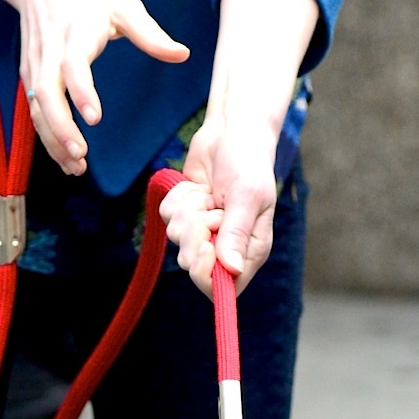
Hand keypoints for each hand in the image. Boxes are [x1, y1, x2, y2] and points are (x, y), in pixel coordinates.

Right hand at [0, 0, 188, 176]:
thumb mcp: (123, 3)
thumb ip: (150, 34)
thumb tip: (182, 54)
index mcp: (75, 33)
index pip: (73, 65)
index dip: (81, 92)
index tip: (94, 117)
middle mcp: (50, 52)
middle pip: (46, 94)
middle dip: (60, 127)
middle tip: (81, 155)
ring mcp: (35, 65)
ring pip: (36, 108)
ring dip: (52, 139)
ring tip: (75, 168)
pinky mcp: (29, 75)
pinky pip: (34, 110)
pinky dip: (47, 136)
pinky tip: (66, 158)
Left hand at [162, 109, 280, 291]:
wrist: (232, 131)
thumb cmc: (248, 162)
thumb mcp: (246, 196)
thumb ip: (237, 234)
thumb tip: (231, 271)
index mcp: (251, 250)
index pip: (224, 287)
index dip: (207, 271)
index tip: (205, 245)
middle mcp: (227, 246)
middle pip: (193, 264)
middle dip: (194, 232)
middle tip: (212, 207)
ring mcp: (204, 231)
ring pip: (176, 238)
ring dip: (188, 209)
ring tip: (209, 192)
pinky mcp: (186, 214)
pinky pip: (167, 217)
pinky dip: (178, 197)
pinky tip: (198, 186)